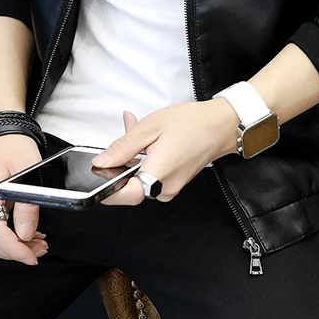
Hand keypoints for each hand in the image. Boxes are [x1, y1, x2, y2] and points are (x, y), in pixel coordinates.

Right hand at [0, 134, 48, 264]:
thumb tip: (26, 234)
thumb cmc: (15, 145)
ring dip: (11, 245)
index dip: (13, 249)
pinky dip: (5, 235)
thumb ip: (27, 204)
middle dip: (14, 250)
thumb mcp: (29, 170)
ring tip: (35, 244)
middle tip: (38, 251)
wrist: (2, 132)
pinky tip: (24, 234)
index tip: (30, 257)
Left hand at [92, 99, 239, 204]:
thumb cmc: (191, 123)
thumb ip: (123, 146)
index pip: (126, 195)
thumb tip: (102, 162)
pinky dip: (146, 161)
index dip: (107, 190)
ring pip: (140, 179)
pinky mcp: (174, 183)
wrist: (220, 125)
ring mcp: (171, 187)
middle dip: (123, 162)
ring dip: (135, 159)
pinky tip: (151, 142)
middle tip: (127, 138)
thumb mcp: (151, 127)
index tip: (97, 179)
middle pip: (130, 184)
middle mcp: (165, 187)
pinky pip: (152, 176)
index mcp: (158, 173)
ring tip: (143, 134)